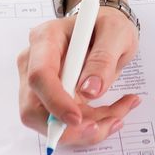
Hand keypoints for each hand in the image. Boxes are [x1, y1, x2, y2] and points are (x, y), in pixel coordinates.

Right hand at [15, 0, 140, 148]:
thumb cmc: (107, 26)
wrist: (105, 30)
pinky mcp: (50, 100)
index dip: (55, 101)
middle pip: (34, 108)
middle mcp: (34, 62)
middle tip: (108, 123)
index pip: (39, 76)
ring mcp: (39, 84)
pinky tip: (114, 114)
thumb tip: (89, 90)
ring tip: (119, 113)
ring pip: (49, 123)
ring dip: (86, 129)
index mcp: (46, 38)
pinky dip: (90, 126)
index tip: (78, 119)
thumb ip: (104, 58)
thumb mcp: (116, 33)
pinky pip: (64, 125)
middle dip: (70, 127)